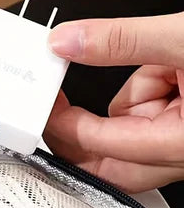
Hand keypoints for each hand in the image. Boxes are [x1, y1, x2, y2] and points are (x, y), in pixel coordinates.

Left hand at [45, 13, 183, 191]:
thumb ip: (123, 40)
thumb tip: (67, 41)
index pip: (105, 145)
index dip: (63, 124)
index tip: (38, 102)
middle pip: (111, 167)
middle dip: (77, 137)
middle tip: (50, 107)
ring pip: (130, 137)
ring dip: (125, 103)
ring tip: (159, 70)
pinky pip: (151, 115)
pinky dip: (147, 91)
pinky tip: (170, 70)